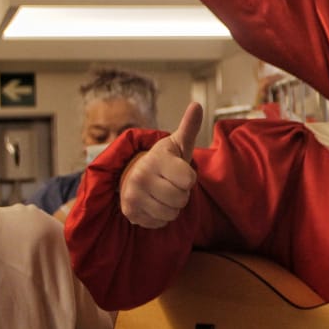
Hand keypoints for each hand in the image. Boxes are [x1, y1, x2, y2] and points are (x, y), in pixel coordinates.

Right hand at [120, 102, 201, 228]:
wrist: (132, 174)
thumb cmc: (163, 160)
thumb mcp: (176, 143)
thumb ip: (189, 127)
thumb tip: (197, 105)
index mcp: (155, 160)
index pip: (189, 180)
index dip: (189, 178)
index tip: (179, 171)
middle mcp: (140, 177)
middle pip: (181, 199)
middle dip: (182, 193)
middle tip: (171, 184)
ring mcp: (133, 196)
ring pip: (172, 213)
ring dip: (173, 206)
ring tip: (163, 193)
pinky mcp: (131, 213)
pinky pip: (160, 223)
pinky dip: (161, 217)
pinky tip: (154, 203)